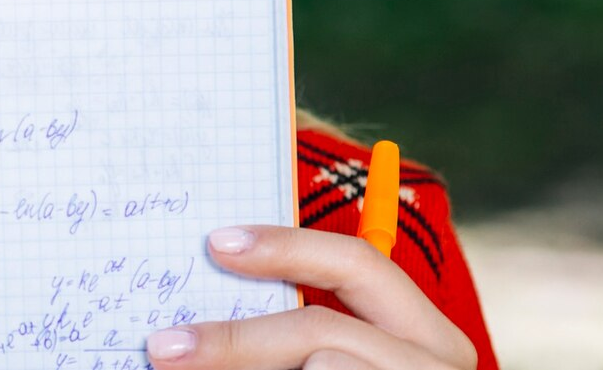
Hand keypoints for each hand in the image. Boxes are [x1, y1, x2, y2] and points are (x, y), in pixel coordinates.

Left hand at [145, 225, 476, 369]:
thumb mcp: (332, 354)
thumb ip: (293, 335)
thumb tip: (205, 321)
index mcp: (421, 332)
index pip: (358, 265)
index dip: (288, 247)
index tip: (219, 245)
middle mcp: (436, 364)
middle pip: (321, 330)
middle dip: (235, 339)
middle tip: (166, 349)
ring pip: (320, 366)